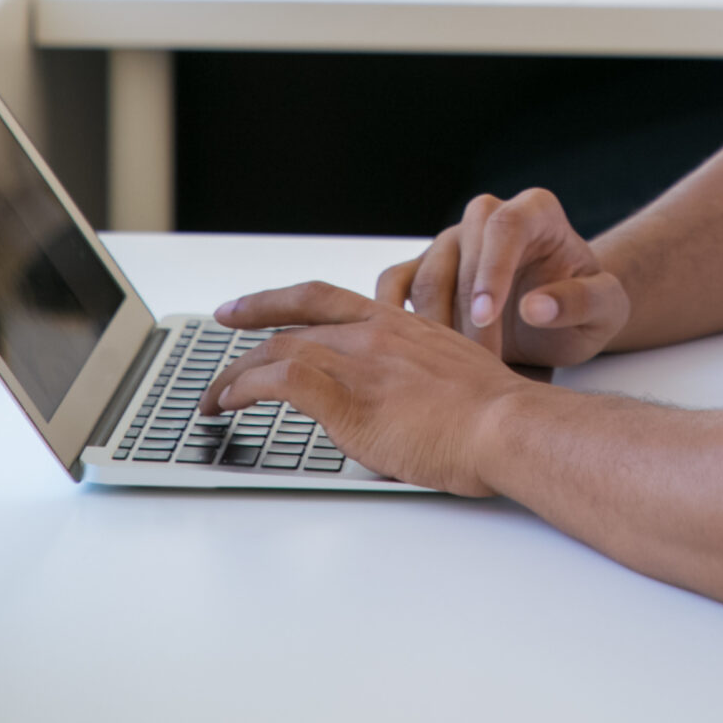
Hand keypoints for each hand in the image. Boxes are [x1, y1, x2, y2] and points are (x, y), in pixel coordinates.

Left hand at [204, 280, 518, 493]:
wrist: (507, 424)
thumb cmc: (493, 412)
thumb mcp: (449, 375)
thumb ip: (410, 377)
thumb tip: (393, 400)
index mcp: (397, 324)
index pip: (323, 298)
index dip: (276, 300)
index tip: (246, 306)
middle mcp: (372, 333)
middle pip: (291, 323)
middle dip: (246, 333)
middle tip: (220, 350)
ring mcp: (359, 363)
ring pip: (278, 351)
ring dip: (236, 375)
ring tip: (216, 397)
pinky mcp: (348, 399)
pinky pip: (282, 382)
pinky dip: (248, 388)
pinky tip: (233, 403)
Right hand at [375, 187, 628, 367]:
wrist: (560, 318)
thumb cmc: (585, 307)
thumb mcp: (605, 309)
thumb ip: (581, 302)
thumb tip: (535, 308)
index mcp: (535, 211)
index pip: (505, 225)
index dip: (492, 269)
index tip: (486, 316)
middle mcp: (486, 217)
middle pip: (458, 252)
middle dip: (465, 313)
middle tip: (479, 364)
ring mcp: (450, 242)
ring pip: (424, 275)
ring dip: (435, 328)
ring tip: (455, 372)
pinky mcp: (421, 268)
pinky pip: (393, 284)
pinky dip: (393, 318)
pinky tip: (407, 356)